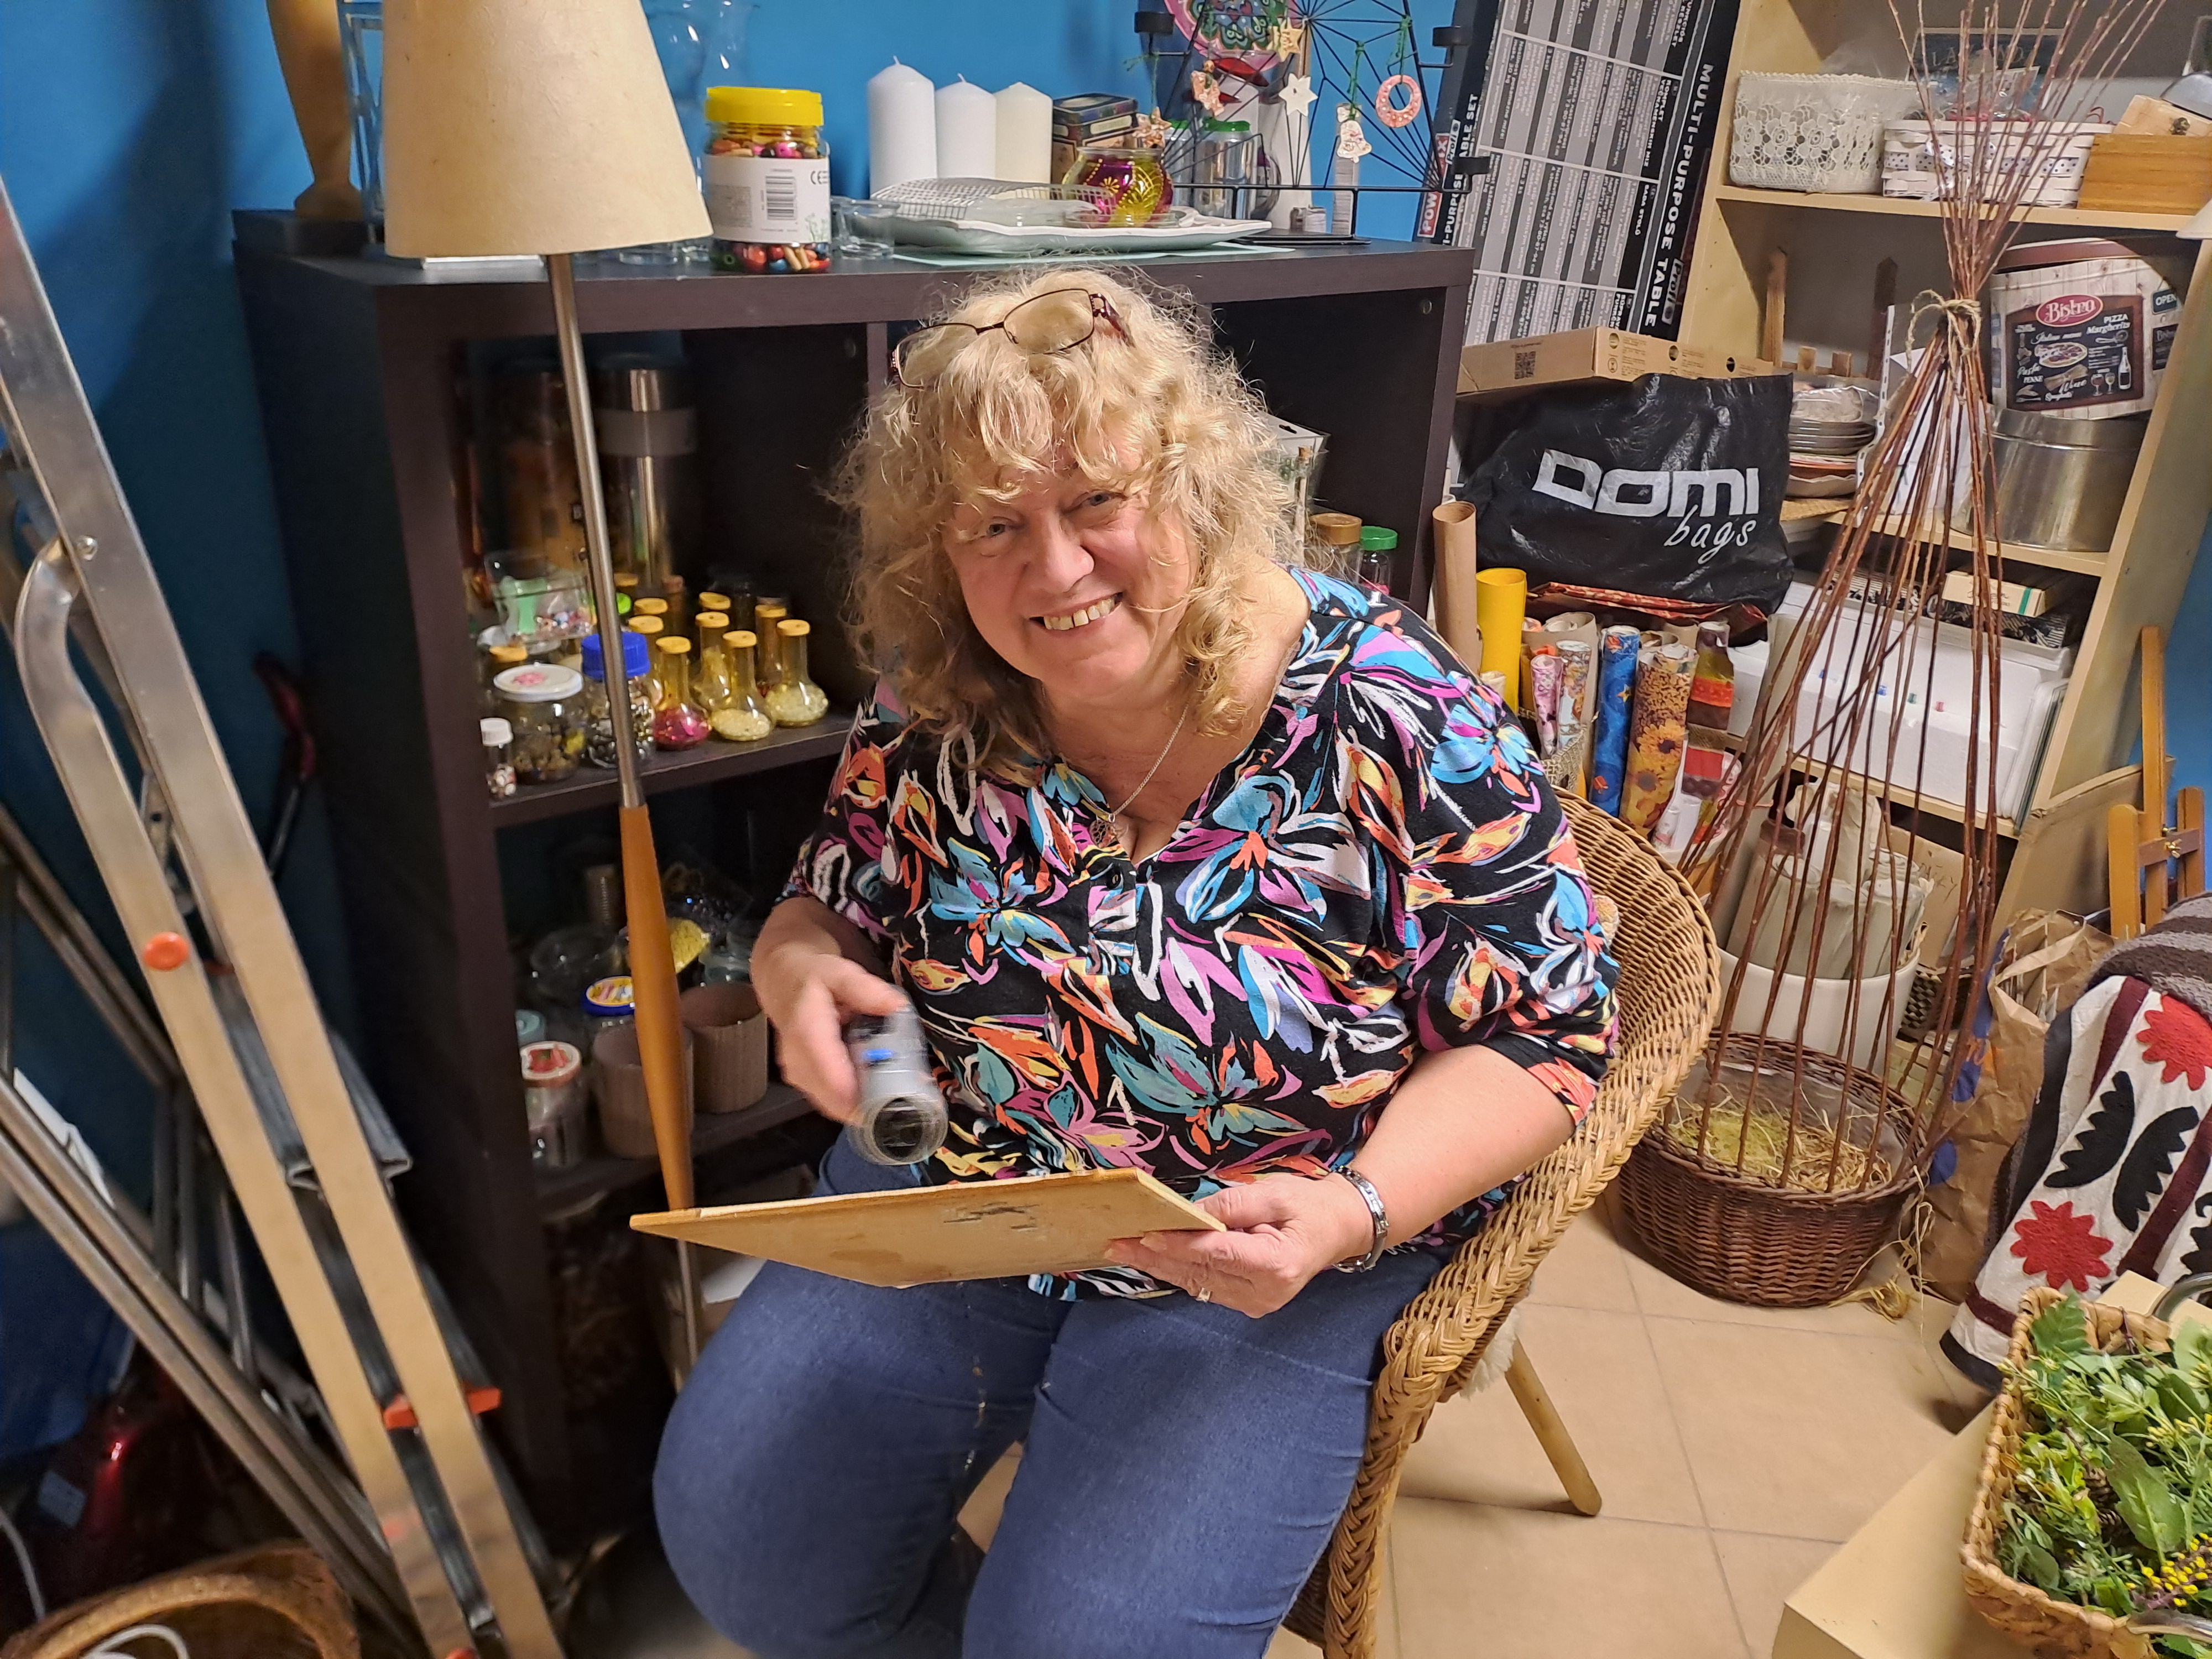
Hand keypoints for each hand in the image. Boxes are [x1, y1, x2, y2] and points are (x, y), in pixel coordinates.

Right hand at [756, 953, 907, 1124]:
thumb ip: (867, 990)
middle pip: (837, 1100)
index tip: (895, 1096)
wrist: (783, 982)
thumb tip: (895, 1006)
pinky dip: (856, 1099)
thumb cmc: (813, 978)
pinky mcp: (805, 1083)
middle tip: (906, 1095)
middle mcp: (798, 1061)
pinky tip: (876, 1085)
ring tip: (896, 1090)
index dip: (865, 1094)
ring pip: (836, 1106)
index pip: (833, 1078)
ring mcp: (799, 1076)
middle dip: (873, 1102)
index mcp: (806, 1033)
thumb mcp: (841, 972)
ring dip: (866, 1103)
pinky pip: (833, 1102)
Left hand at [1103, 1172, 1379, 1317]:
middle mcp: (1264, 1293)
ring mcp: (1256, 1303)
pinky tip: (1151, 1259)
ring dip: (1160, 1266)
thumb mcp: (1274, 1194)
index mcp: (1276, 1264)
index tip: (1145, 1234)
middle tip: (1117, 1245)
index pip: (1216, 1253)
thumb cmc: (1308, 1206)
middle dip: (1156, 1257)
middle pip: (1200, 1272)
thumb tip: (1191, 1211)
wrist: (1337, 1231)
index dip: (1179, 1244)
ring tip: (1123, 1252)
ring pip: (1197, 1283)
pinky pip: (1205, 1286)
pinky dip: (1178, 1271)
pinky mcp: (1248, 1303)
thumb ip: (1233, 1205)